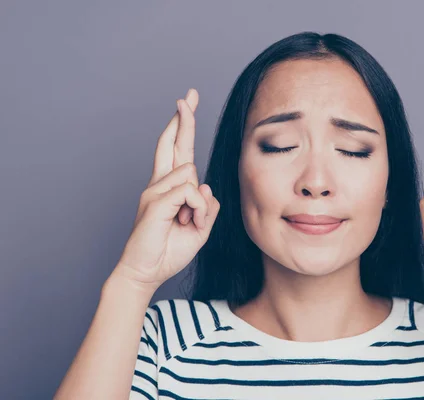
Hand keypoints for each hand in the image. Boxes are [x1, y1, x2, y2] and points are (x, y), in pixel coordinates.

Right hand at [115, 88, 219, 290]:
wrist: (147, 272)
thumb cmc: (170, 250)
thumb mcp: (200, 228)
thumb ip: (207, 207)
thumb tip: (205, 186)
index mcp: (170, 187)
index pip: (178, 151)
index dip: (182, 126)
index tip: (186, 103)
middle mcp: (160, 184)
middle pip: (174, 144)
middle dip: (183, 118)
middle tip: (188, 94)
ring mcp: (155, 190)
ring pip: (191, 176)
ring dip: (199, 205)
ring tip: (187, 225)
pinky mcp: (155, 201)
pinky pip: (189, 193)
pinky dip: (195, 211)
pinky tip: (186, 223)